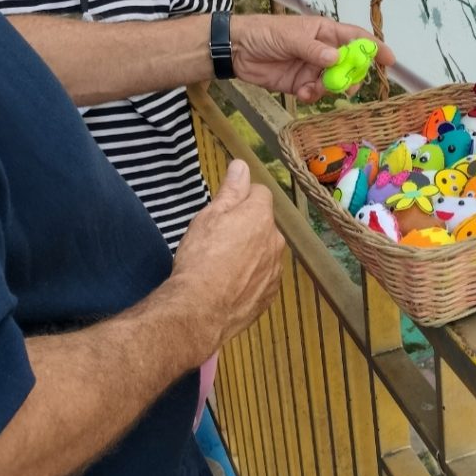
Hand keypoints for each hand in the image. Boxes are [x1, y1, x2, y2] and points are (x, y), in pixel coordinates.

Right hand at [170, 160, 284, 354]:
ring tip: (222, 266)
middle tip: (218, 241)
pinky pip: (263, 276)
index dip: (240, 199)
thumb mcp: (210, 216)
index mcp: (261, 216)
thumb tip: (242, 165)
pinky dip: (251, 277)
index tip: (222, 212)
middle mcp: (276, 240)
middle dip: (247, 226)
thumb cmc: (201, 257)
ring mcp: (276, 269)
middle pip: (263, 223)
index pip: (259, 193)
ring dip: (251, 252)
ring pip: (265, 250)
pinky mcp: (271, 293)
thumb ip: (231, 190)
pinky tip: (230, 285)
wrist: (200, 310)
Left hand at [230, 14, 395, 102]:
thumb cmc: (265, 32)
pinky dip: (314, 96)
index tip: (390, 60)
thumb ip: (313, 49)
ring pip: (334, 82)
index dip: (374, 47)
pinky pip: (317, 94)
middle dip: (352, 75)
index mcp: (324, 32)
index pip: (356, 38)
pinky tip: (304, 93)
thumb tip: (337, 58)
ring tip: (317, 88)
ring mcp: (313, 68)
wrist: (236, 50)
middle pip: (350, 64)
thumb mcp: (290, 36)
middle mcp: (323, 50)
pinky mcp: (301, 85)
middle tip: (347, 84)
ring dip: (330, 88)